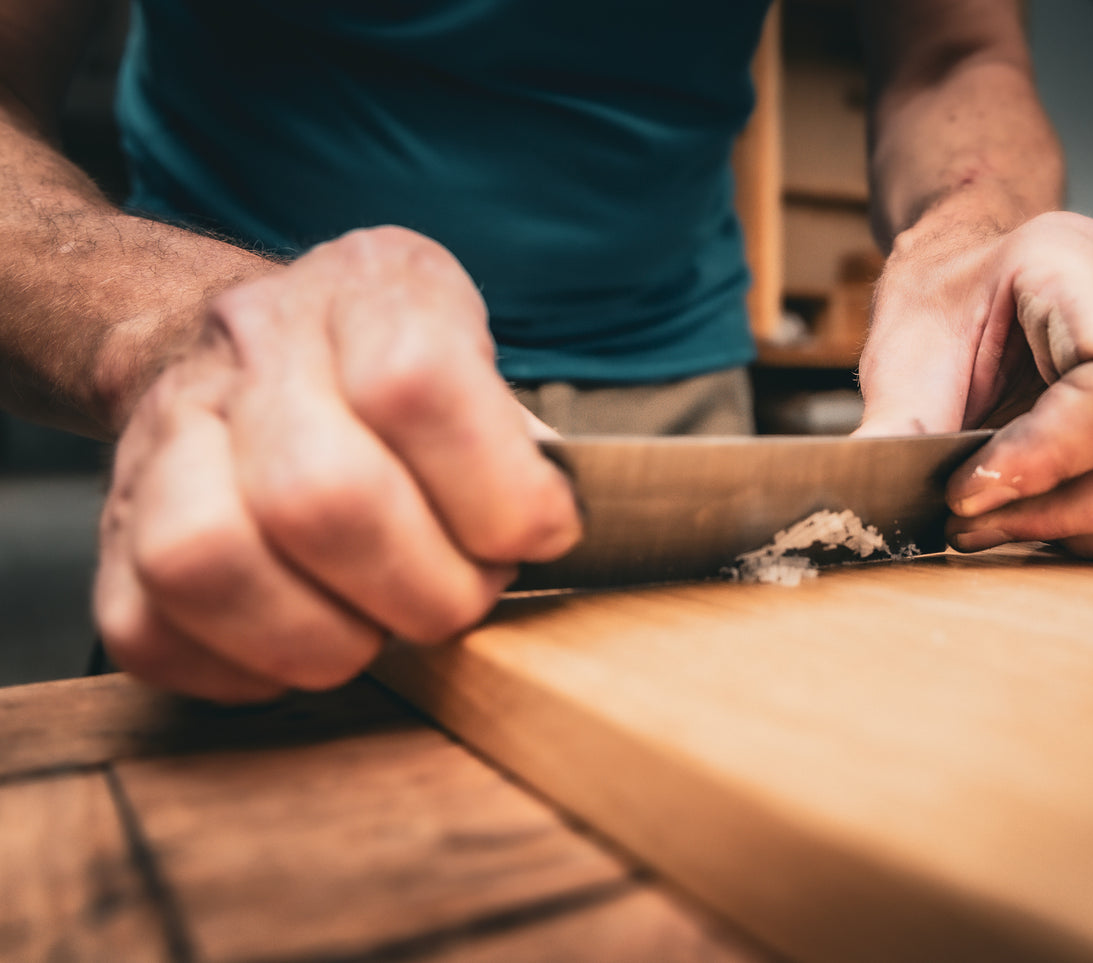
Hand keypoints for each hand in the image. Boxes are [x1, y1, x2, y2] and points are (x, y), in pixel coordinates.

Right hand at [94, 227, 580, 701]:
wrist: (250, 349)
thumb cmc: (392, 377)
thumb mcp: (479, 361)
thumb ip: (519, 442)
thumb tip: (543, 532)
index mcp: (367, 287)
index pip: (416, 385)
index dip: (496, 491)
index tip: (539, 534)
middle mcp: (253, 343)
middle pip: (319, 494)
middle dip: (423, 588)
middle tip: (461, 600)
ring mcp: (164, 427)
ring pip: (206, 561)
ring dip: (322, 639)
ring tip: (376, 632)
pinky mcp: (113, 521)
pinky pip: (147, 627)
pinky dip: (241, 668)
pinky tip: (302, 643)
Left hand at [856, 210, 1092, 558]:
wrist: (974, 281)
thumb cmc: (942, 303)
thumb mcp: (901, 351)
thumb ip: (895, 425)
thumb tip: (862, 501)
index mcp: (1082, 265)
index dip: (1054, 460)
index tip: (969, 491)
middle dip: (1067, 513)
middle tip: (972, 518)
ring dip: (1092, 533)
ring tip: (1004, 519)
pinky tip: (1052, 516)